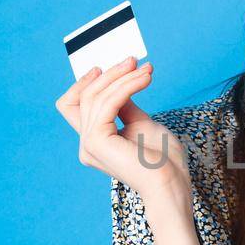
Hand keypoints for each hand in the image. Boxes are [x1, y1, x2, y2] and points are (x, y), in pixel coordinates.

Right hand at [53, 56, 188, 202]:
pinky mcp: (97, 141)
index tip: (105, 66)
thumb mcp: (142, 123)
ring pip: (96, 96)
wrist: (171, 184)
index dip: (83, 83)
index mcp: (96, 141)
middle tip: (135, 61)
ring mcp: (89, 144)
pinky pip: (108, 103)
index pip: (72, 106)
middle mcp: (87, 144)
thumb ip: (125, 106)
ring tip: (147, 70)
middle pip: (85, 96)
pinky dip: (127, 86)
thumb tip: (118, 83)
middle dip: (110, 74)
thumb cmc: (164, 161)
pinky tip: (145, 79)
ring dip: (123, 77)